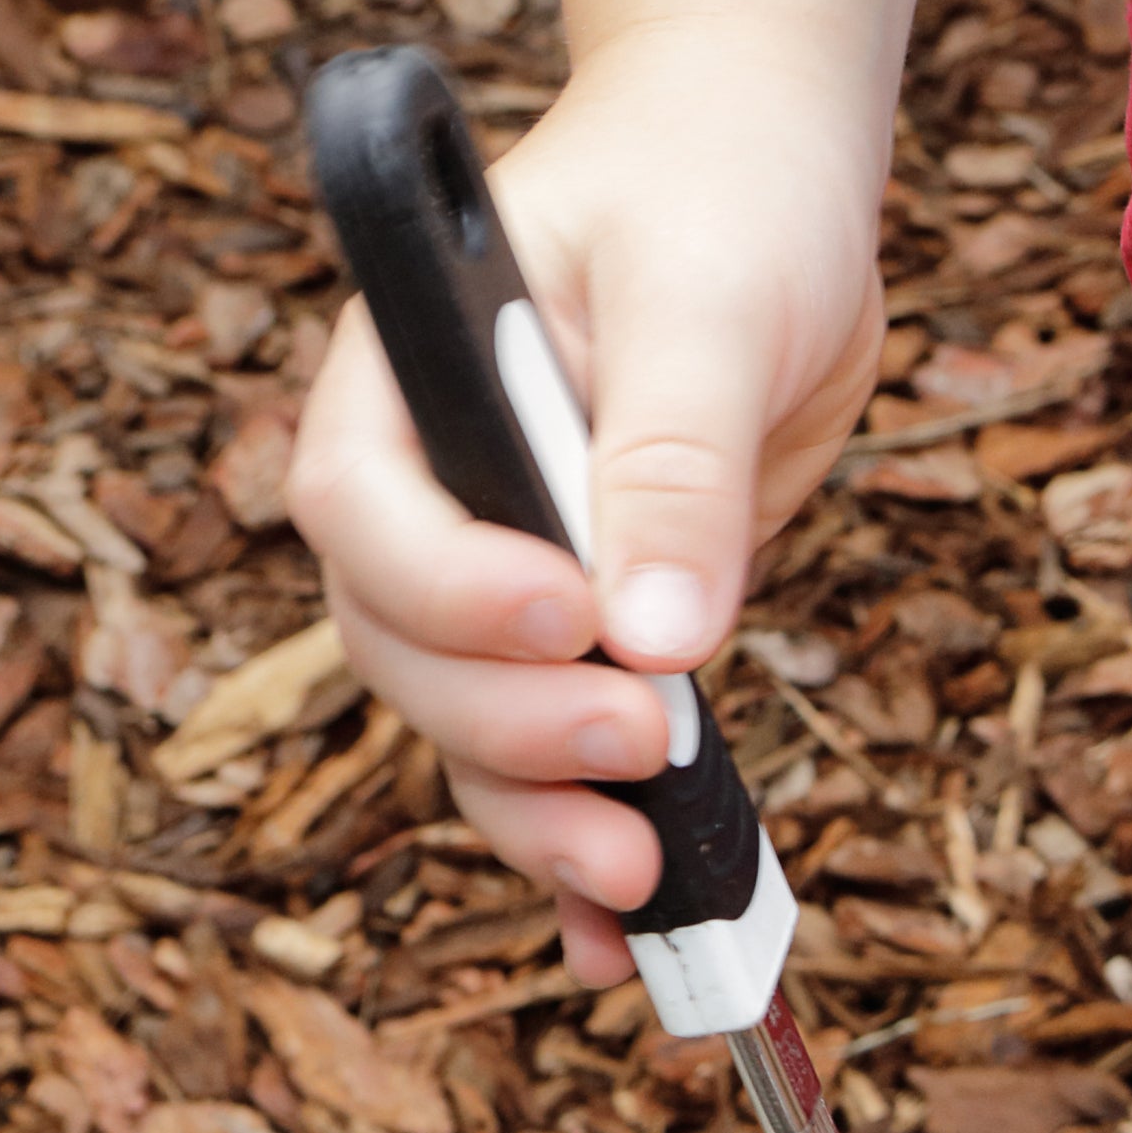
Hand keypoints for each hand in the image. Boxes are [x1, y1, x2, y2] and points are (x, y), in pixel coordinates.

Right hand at [290, 0, 904, 983]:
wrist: (765, 195)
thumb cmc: (715, 196)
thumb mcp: (704, 297)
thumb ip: (673, 455)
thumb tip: (657, 633)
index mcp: (407, 379)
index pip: (367, 513)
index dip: (451, 593)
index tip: (572, 623)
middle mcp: (434, 493)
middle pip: (407, 652)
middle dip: (512, 726)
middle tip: (642, 745)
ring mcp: (505, 577)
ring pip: (471, 732)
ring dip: (541, 818)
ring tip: (640, 881)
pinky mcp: (590, 641)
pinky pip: (559, 761)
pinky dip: (588, 854)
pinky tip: (632, 937)